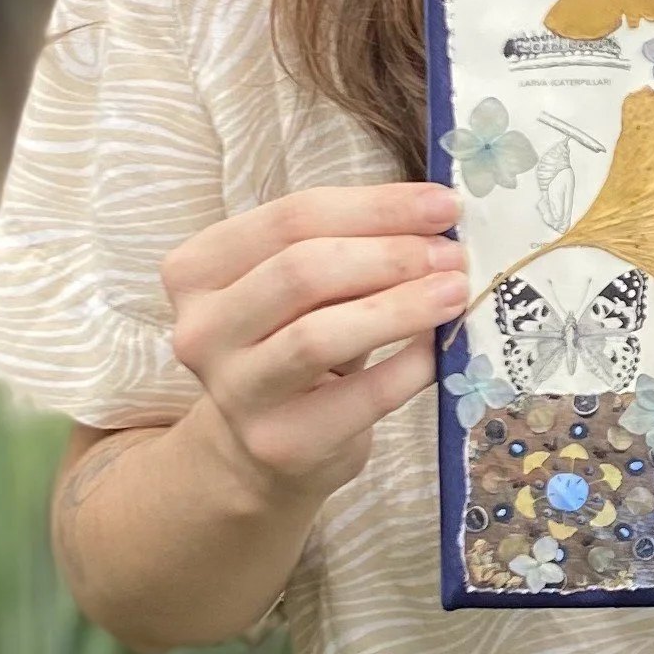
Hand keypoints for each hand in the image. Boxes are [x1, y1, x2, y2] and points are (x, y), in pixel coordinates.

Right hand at [160, 183, 467, 506]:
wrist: (265, 448)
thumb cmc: (293, 342)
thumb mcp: (303, 288)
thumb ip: (349, 246)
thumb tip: (436, 219)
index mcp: (197, 270)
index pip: (291, 218)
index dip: (376, 207)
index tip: (444, 205)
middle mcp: (201, 330)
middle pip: (303, 270)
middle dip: (391, 255)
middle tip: (452, 255)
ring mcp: (235, 392)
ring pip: (319, 335)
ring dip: (401, 306)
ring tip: (455, 292)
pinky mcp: (279, 443)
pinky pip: (361, 396)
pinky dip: (410, 367)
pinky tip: (442, 349)